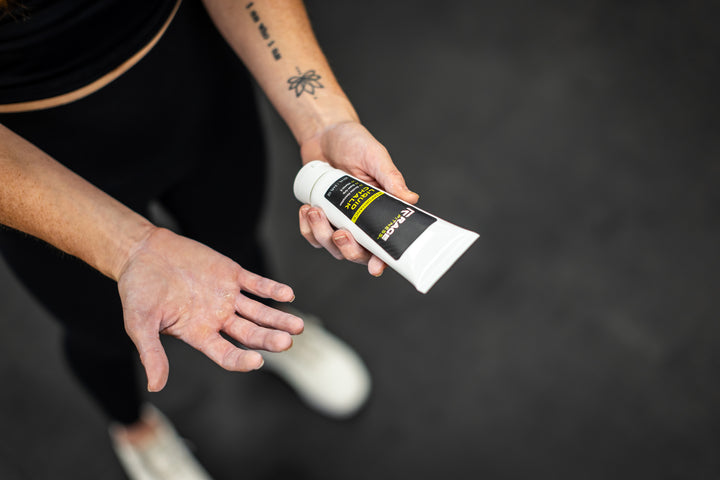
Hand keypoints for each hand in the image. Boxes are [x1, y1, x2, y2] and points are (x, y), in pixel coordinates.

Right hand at [117, 227, 302, 391]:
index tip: (257, 361)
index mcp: (199, 334)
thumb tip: (155, 386)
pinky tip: (287, 294)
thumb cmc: (138, 291)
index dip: (241, 359)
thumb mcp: (139, 324)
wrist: (142, 253)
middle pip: (250, 334)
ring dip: (278, 318)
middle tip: (286, 342)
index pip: (226, 353)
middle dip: (269, 339)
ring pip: (259, 311)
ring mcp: (227, 296)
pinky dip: (271, 288)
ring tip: (298, 326)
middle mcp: (218, 319)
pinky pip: (256, 284)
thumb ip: (151, 353)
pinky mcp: (232, 274)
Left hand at [298, 122, 418, 275]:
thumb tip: (411, 199)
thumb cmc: (356, 143)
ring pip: (332, 247)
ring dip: (322, 234)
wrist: (326, 134)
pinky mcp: (320, 218)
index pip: (386, 244)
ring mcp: (340, 222)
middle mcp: (362, 222)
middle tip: (340, 233)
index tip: (376, 268)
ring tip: (315, 210)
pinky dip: (307, 228)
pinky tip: (306, 210)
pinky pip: (312, 236)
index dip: (382, 261)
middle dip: (347, 249)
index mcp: (382, 212)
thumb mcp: (375, 157)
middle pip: (357, 253)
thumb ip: (391, 178)